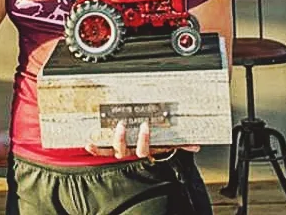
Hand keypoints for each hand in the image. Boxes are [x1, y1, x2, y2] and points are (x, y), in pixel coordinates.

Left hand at [84, 121, 200, 160]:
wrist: (143, 160)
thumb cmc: (154, 146)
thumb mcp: (167, 146)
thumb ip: (181, 145)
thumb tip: (196, 146)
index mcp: (144, 152)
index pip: (144, 149)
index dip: (143, 139)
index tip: (146, 126)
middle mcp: (130, 154)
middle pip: (124, 150)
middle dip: (123, 138)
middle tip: (123, 125)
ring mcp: (120, 153)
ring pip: (113, 151)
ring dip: (111, 140)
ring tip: (112, 128)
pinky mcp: (109, 152)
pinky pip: (100, 153)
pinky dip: (95, 150)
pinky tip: (88, 143)